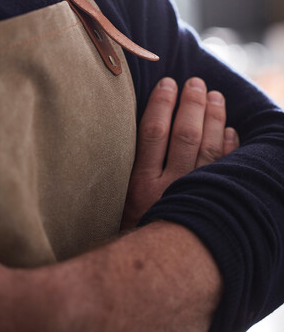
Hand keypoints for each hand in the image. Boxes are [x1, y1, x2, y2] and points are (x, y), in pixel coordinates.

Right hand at [121, 77, 238, 229]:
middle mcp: (168, 187)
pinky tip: (231, 130)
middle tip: (196, 83)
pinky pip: (227, 171)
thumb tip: (148, 125)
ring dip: (214, 118)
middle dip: (191, 104)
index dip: (161, 103)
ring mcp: (194, 196)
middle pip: (184, 135)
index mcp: (140, 183)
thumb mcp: (120, 198)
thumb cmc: (132, 227)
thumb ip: (131, 165)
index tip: (168, 83)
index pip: (153, 132)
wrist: (153, 267)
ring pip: (209, 149)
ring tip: (215, 96)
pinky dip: (231, 148)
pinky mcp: (213, 205)